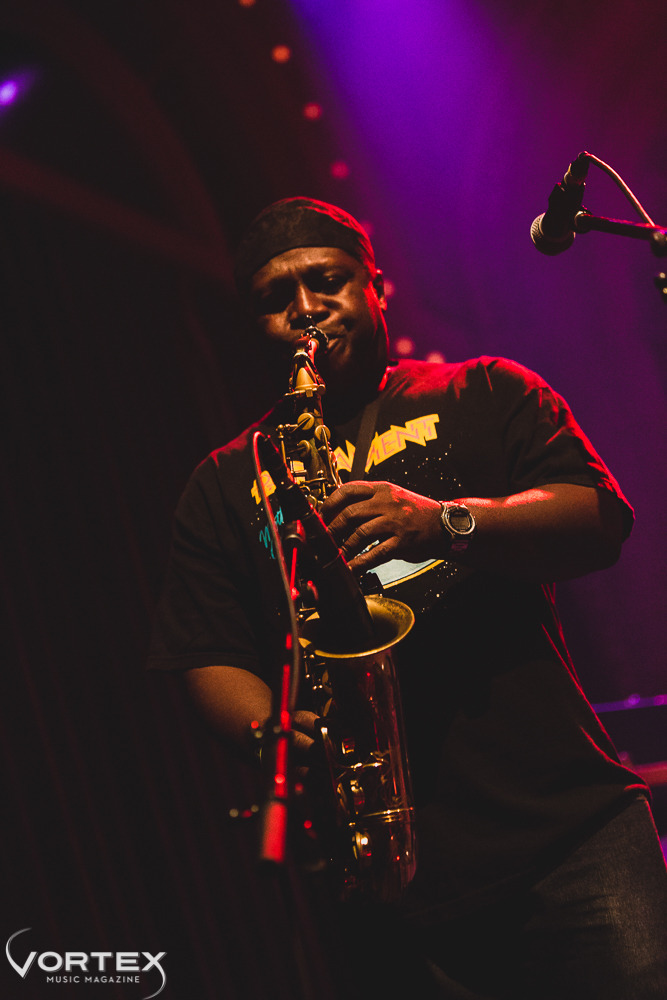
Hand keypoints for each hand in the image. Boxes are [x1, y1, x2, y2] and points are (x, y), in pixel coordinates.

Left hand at [320, 480, 443, 573]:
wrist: (445, 524)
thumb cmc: (415, 513)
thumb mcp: (392, 497)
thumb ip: (369, 500)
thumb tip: (338, 510)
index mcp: (382, 489)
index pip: (348, 490)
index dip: (330, 503)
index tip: (320, 515)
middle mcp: (388, 503)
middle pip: (350, 513)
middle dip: (332, 528)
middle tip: (324, 538)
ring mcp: (395, 522)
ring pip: (360, 533)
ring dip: (343, 547)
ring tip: (335, 555)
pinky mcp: (402, 542)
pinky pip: (376, 553)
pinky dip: (360, 562)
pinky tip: (352, 568)